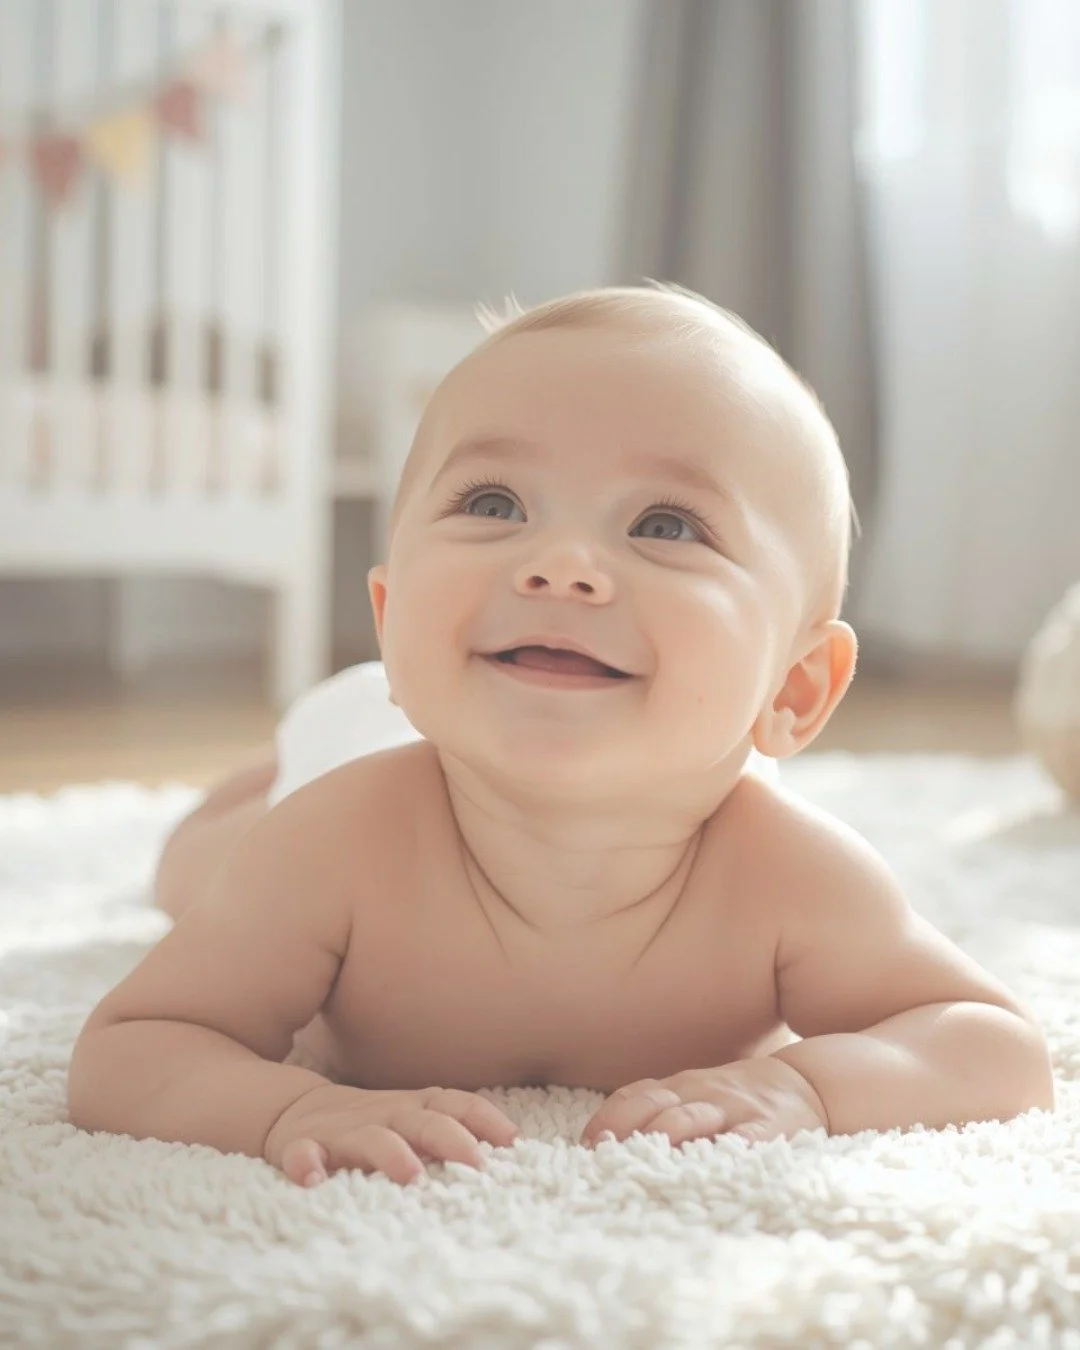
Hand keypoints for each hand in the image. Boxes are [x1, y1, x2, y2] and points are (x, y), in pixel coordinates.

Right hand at [264, 1082, 519, 1186]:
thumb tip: (509, 1151)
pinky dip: (306, 1164)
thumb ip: (448, 1131)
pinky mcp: (302, 1146)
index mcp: (411, 1108)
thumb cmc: (369, 1124)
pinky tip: (313, 1180)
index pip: (454, 1104)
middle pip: (421, 1121)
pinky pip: (302, 1154)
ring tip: (411, 1175)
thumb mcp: (410, 1119)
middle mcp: (383, 1116)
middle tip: (476, 1164)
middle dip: (450, 1138)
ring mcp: (342, 1131)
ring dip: (391, 1153)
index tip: (514, 1141)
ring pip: (370, 1138)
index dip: (484, 1118)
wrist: (292, 1110)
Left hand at [580, 1057, 828, 1148]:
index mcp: (681, 1087)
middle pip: (656, 1106)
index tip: (586, 1142)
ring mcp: (735, 1109)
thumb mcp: (695, 1094)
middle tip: (601, 1156)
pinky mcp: (769, 1129)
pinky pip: (744, 1141)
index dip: (610, 1117)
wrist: (808, 1083)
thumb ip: (658, 1110)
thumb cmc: (738, 1099)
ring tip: (639, 1160)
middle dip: (626, 1129)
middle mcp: (702, 1093)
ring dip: (662, 1135)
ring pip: (691, 1117)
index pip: (637, 1095)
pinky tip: (706, 1168)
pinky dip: (723, 1153)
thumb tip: (604, 1140)